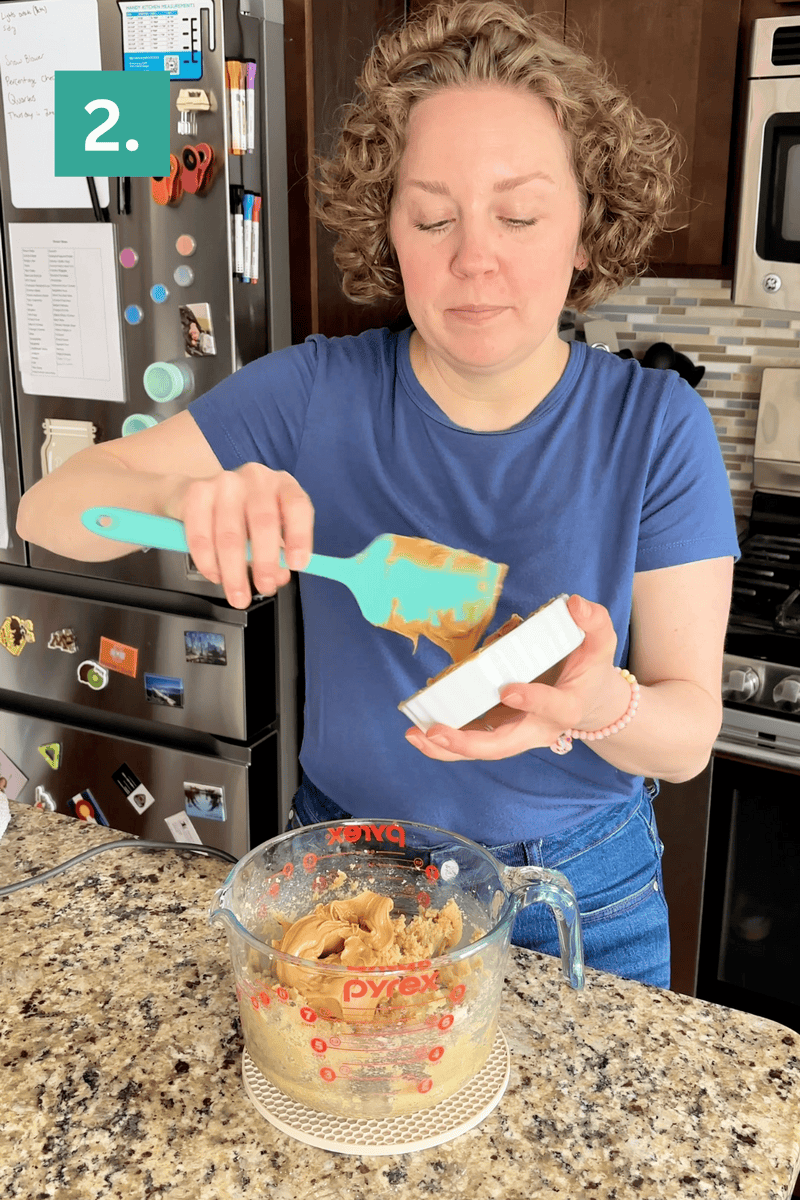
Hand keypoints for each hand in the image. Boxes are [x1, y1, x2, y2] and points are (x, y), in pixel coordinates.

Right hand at [165, 463, 313, 607]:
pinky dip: (208, 562)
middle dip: (264, 563)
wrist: (200, 494)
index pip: (297, 506)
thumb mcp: (269, 530)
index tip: (296, 565)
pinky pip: (201, 535)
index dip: (299, 536)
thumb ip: (278, 553)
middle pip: (263, 523)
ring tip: (238, 594)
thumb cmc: (244, 514)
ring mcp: (225, 482)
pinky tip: (215, 575)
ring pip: (230, 535)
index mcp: (283, 485)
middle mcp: (256, 478)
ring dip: (234, 572)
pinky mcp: (196, 493)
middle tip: (264, 588)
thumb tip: (278, 577)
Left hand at [404, 594, 625, 761]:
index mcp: (567, 707)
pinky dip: (446, 744)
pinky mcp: (502, 732)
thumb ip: (593, 622)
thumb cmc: (591, 669)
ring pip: (482, 751)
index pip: (552, 708)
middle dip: (468, 743)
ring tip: (416, 736)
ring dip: (447, 749)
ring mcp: (518, 734)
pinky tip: (419, 733)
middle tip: (437, 731)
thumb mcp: (601, 642)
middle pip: (503, 746)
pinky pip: (473, 744)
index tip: (508, 690)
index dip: (532, 701)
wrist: (593, 703)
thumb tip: (575, 605)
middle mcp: (539, 729)